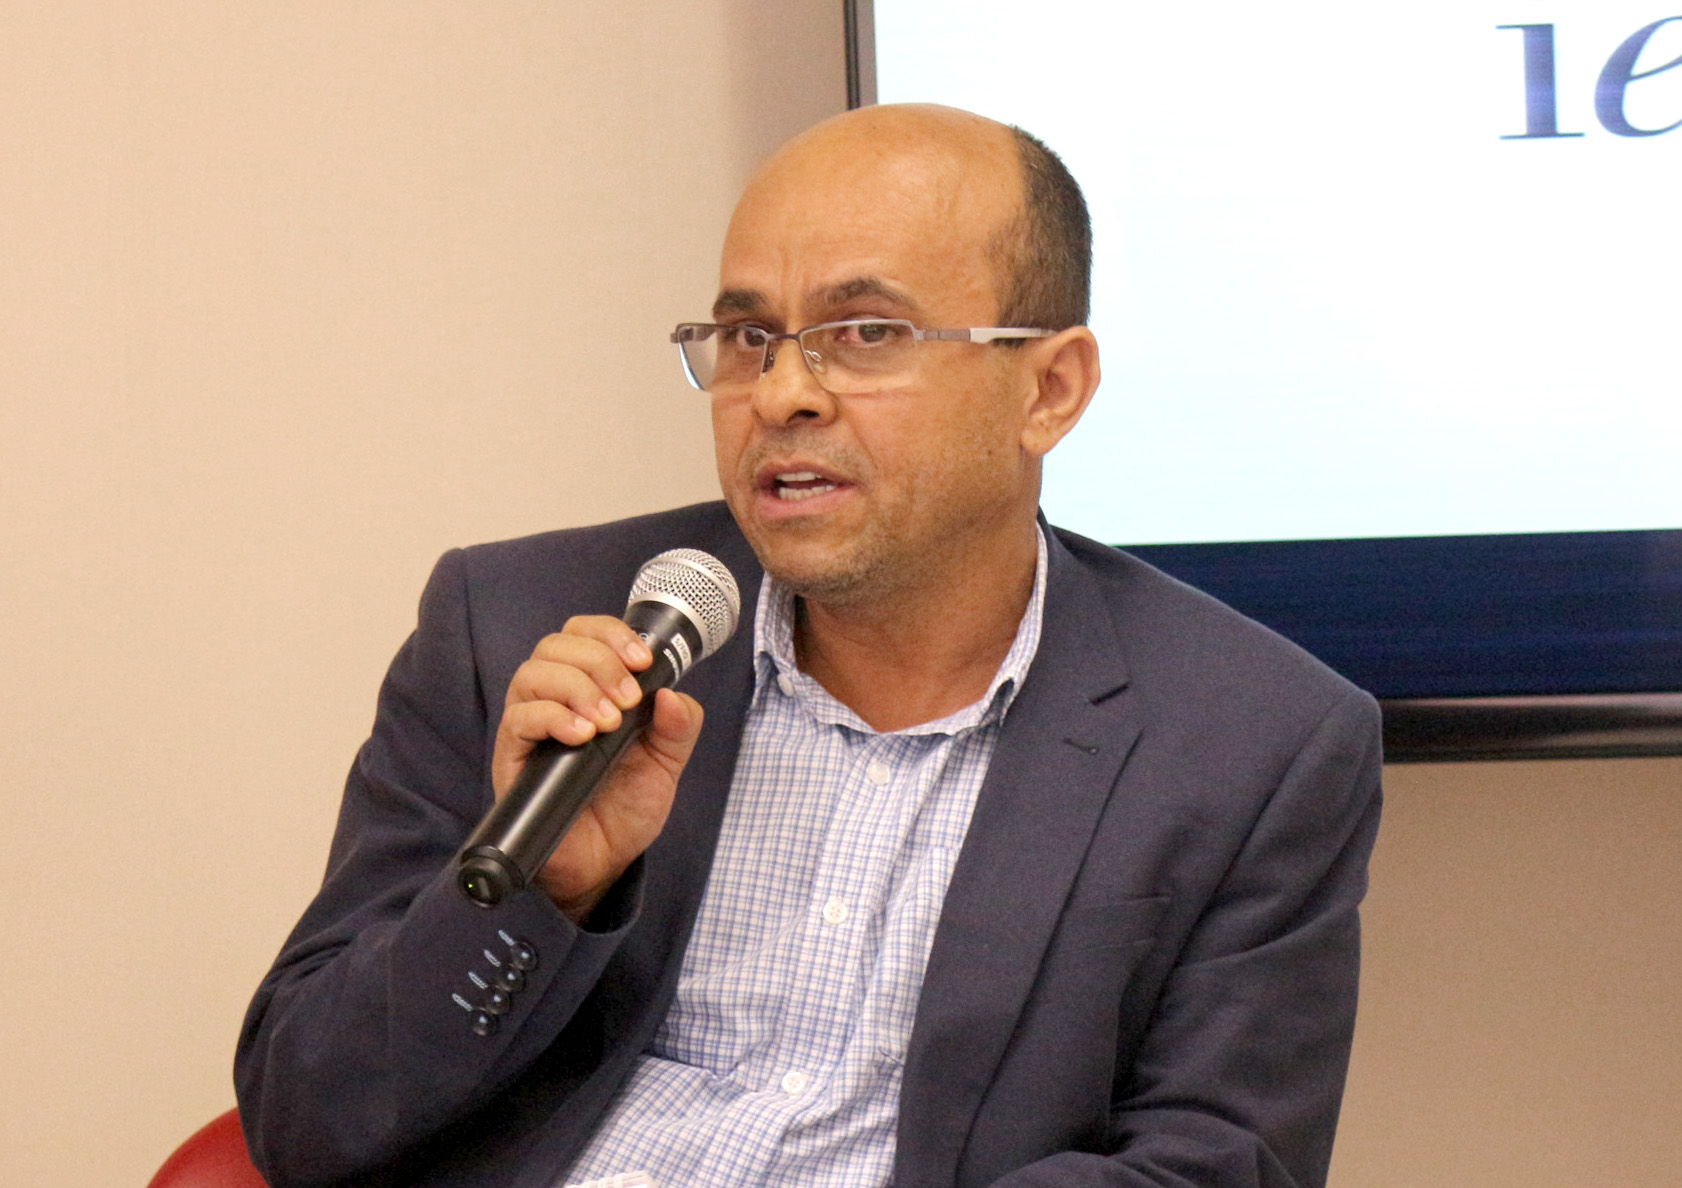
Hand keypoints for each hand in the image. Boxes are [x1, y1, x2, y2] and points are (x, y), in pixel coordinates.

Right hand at [491, 615, 703, 921]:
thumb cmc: (626, 808)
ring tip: (607, 723)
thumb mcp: (667, 763)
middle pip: (555, 644)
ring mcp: (530, 727)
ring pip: (532, 673)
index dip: (611, 634)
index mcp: (590, 688)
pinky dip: (554, 717)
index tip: (643, 661)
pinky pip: (519, 719)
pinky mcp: (514, 757)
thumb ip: (678, 727)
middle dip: (599, 661)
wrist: (604, 863)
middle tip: (628, 700)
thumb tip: (673, 693)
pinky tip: (582, 736)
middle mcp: (555, 699)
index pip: (584, 633)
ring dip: (577, 687)